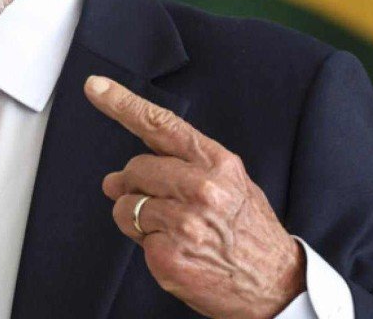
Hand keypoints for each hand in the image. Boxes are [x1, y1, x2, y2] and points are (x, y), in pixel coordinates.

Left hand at [84, 75, 304, 318]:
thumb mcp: (229, 185)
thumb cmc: (248, 232)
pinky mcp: (169, 256)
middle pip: (134, 169)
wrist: (276, 285)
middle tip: (159, 205)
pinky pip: (135, 239)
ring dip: (138, 219)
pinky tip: (179, 252)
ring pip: (126, 206)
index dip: (123, 104)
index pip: (161, 125)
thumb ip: (177, 170)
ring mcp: (184, 223)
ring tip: (174, 232)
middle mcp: (202, 189)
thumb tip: (115, 178)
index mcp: (218, 164)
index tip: (96, 87)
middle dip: (135, 186)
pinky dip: (149, 246)